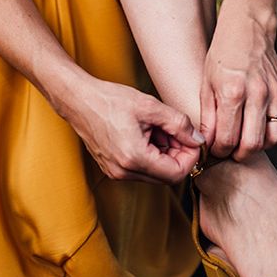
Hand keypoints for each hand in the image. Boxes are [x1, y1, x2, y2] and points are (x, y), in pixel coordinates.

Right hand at [61, 78, 204, 183]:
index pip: (177, 173)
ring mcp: (116, 172)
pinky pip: (140, 169)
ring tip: (157, 128)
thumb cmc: (110, 100)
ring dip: (164, 153)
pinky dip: (150, 154)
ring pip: (154, 173)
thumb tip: (198, 140)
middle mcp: (124, 171)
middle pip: (166, 176)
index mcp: (134, 158)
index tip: (191, 139)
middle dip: (177, 154)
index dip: (190, 157)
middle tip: (175, 130)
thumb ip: (179, 124)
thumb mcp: (150, 107)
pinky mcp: (112, 168)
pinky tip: (146, 133)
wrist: (78, 100)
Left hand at [199, 0, 276, 161]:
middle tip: (229, 152)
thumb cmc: (222, 56)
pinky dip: (272, 135)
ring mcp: (275, 94)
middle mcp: (257, 94)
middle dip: (238, 155)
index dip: (218, 150)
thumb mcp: (206, 83)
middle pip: (252, 144)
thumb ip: (208, 115)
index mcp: (233, 92)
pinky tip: (258, 129)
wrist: (248, 29)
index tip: (213, 149)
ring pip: (273, 140)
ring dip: (258, 147)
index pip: (227, 138)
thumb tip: (207, 142)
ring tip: (244, 141)